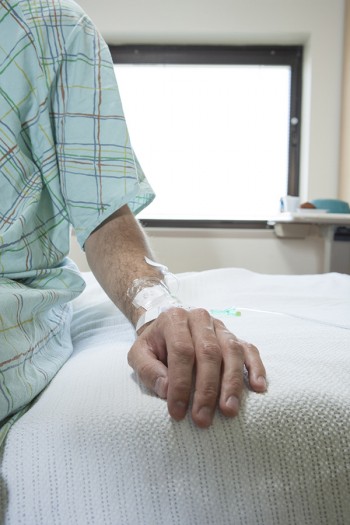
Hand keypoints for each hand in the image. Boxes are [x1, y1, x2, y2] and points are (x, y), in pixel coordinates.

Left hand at [128, 307, 266, 427]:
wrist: (166, 327)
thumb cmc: (154, 346)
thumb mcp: (138, 354)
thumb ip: (147, 370)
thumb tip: (166, 390)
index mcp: (175, 319)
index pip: (181, 351)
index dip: (180, 383)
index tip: (178, 411)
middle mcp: (200, 319)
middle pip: (209, 352)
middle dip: (206, 389)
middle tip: (203, 418)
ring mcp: (221, 327)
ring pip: (232, 351)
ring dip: (232, 383)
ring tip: (229, 409)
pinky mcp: (235, 337)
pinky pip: (250, 350)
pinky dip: (256, 368)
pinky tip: (259, 387)